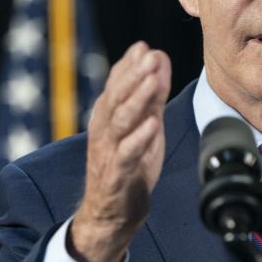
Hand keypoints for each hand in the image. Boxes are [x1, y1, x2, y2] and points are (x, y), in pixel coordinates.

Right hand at [68, 41, 170, 261]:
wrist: (111, 214)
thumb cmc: (130, 164)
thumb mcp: (144, 125)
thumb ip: (151, 94)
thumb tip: (157, 56)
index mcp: (107, 116)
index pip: (115, 85)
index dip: (129, 66)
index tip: (144, 48)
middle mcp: (104, 131)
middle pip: (116, 98)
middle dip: (133, 76)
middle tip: (150, 56)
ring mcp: (108, 153)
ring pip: (120, 121)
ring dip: (137, 99)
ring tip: (152, 80)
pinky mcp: (117, 176)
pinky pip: (127, 154)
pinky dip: (139, 139)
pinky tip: (153, 124)